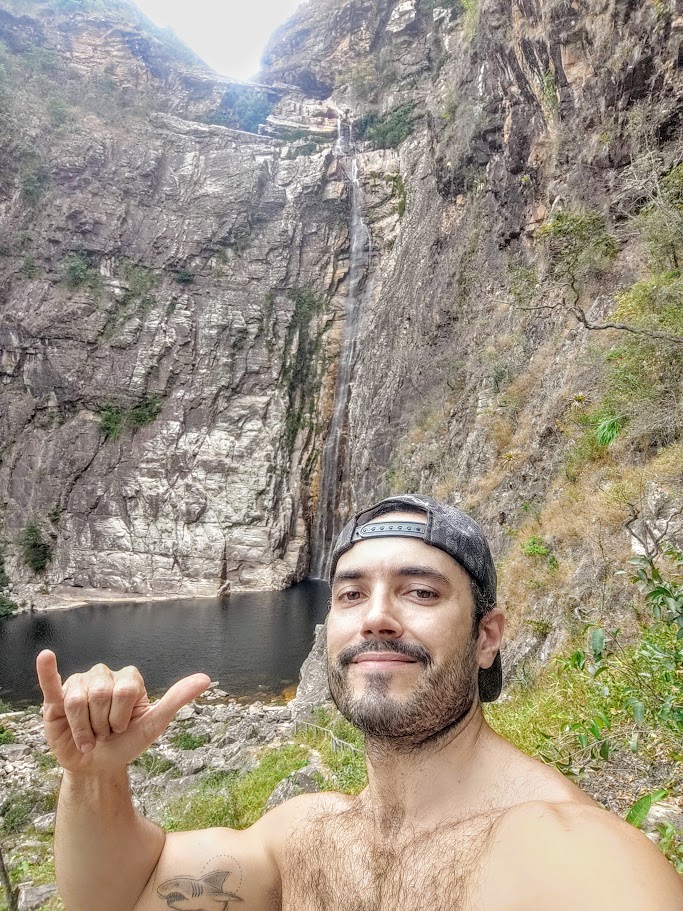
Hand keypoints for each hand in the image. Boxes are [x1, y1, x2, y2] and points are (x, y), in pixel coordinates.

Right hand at [36, 650, 209, 773]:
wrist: (99, 767)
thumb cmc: (128, 743)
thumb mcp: (154, 723)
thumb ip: (176, 699)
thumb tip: (206, 678)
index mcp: (128, 678)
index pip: (125, 691)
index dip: (123, 716)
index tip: (123, 727)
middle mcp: (103, 675)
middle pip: (100, 695)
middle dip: (103, 724)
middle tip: (104, 733)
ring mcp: (78, 685)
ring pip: (77, 701)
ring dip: (83, 729)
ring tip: (88, 734)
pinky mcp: (55, 700)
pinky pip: (50, 683)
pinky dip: (46, 671)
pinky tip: (45, 656)